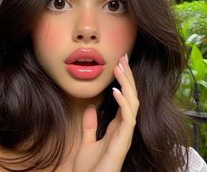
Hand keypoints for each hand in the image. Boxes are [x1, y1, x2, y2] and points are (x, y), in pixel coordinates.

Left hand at [73, 55, 138, 171]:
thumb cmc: (89, 168)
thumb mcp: (86, 141)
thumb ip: (89, 125)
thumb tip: (90, 107)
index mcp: (117, 126)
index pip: (124, 98)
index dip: (123, 81)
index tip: (119, 64)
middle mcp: (124, 127)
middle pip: (131, 96)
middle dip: (128, 76)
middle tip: (124, 58)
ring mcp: (125, 133)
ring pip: (133, 103)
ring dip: (127, 84)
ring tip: (120, 68)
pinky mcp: (124, 141)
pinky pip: (128, 118)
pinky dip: (123, 103)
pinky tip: (115, 90)